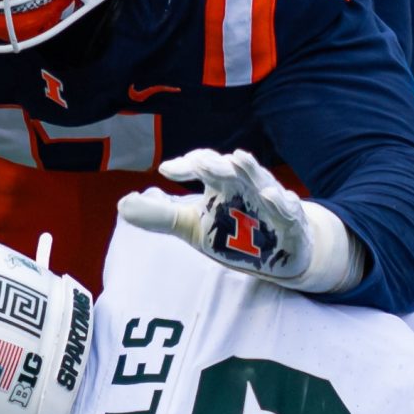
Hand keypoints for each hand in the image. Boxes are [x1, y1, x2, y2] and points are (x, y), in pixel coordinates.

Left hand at [117, 148, 365, 294]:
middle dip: (217, 164)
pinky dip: (281, 203)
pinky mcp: (291, 224)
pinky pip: (288, 211)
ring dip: (251, 170)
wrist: (280, 254)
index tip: (166, 171)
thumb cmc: (235, 232)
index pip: (205, 165)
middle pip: (231, 169)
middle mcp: (246, 187)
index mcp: (223, 183)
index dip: (187, 165)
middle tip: (202, 162)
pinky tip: (272, 196)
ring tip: (239, 159)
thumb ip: (161, 216)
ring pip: (261, 181)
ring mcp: (270, 204)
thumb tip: (122, 205)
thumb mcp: (192, 227)